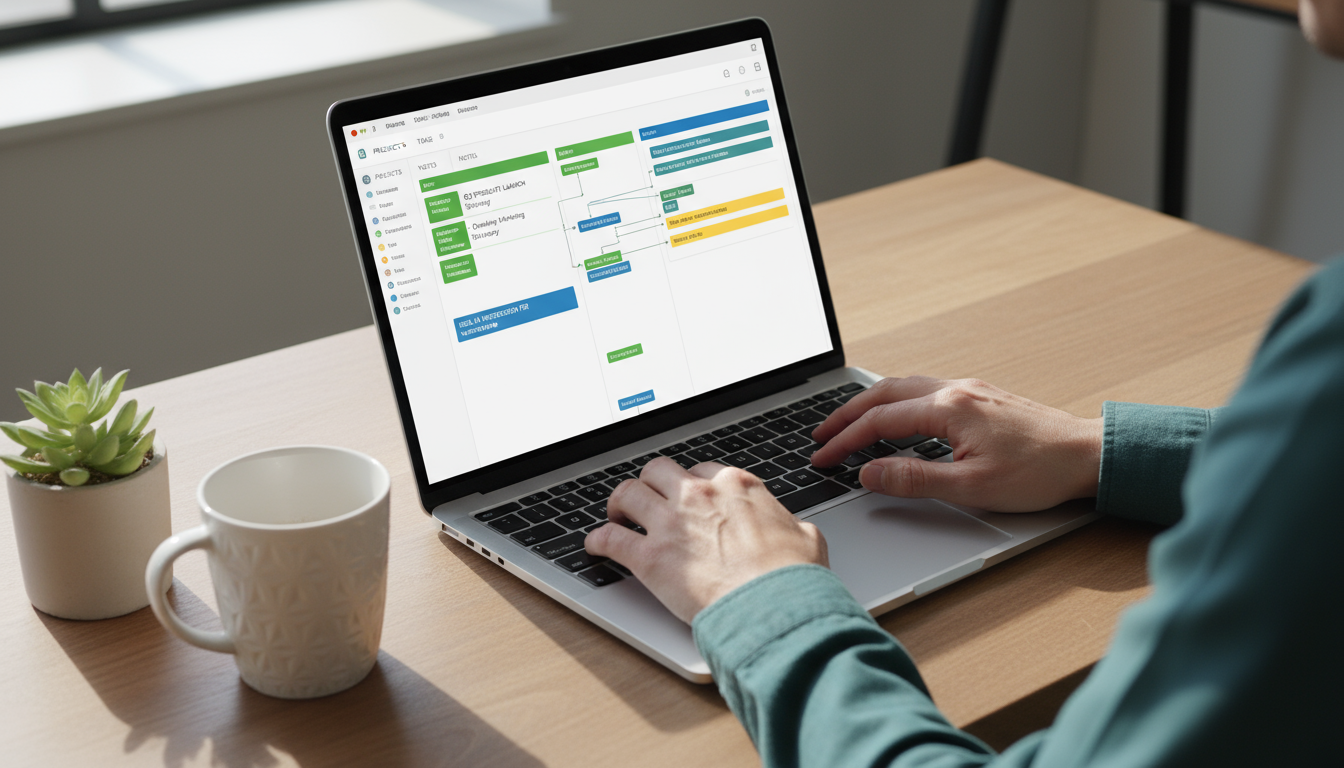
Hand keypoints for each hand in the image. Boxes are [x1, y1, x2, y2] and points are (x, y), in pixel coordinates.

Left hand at [584, 458, 828, 622]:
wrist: (774, 607)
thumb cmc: (793, 577)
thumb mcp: (807, 539)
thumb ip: (792, 527)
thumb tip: (797, 531)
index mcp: (736, 486)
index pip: (702, 471)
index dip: (691, 483)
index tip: (687, 495)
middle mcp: (699, 495)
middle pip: (659, 471)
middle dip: (651, 483)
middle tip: (648, 500)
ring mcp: (671, 523)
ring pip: (628, 493)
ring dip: (619, 503)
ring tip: (617, 515)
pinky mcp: (649, 557)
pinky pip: (610, 539)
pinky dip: (598, 541)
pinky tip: (595, 547)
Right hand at [810, 377, 1102, 511]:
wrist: (1088, 455)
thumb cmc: (1039, 472)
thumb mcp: (971, 487)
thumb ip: (914, 478)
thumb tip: (869, 473)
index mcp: (949, 408)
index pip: (879, 421)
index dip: (844, 440)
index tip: (822, 457)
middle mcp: (956, 390)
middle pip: (884, 393)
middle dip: (846, 414)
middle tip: (820, 434)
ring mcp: (969, 389)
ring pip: (903, 385)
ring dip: (870, 403)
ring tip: (848, 422)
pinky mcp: (981, 396)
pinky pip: (924, 388)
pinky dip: (896, 400)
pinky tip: (896, 415)